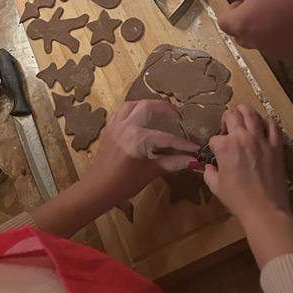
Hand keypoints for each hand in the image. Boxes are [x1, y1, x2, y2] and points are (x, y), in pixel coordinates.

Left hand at [82, 100, 198, 206]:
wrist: (97, 188)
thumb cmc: (123, 183)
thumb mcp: (149, 173)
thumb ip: (171, 163)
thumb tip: (192, 160)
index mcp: (137, 138)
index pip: (166, 137)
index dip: (183, 143)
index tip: (195, 147)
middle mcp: (125, 126)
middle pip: (147, 106)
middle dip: (165, 108)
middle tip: (178, 116)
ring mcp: (115, 125)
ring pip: (132, 104)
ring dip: (147, 105)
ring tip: (160, 112)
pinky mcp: (109, 128)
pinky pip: (122, 111)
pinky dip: (133, 109)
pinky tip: (140, 117)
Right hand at [203, 105, 289, 225]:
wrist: (265, 210)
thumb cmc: (238, 199)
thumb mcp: (216, 186)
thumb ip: (209, 172)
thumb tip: (208, 167)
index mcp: (224, 146)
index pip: (215, 137)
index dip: (214, 145)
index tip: (217, 153)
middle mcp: (241, 137)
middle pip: (232, 115)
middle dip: (226, 119)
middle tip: (227, 127)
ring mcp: (260, 140)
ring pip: (251, 113)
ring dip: (244, 112)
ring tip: (242, 117)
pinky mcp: (276, 146)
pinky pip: (273, 126)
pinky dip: (267, 122)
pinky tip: (263, 126)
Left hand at [218, 0, 292, 60]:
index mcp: (243, 23)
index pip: (224, 22)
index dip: (232, 10)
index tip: (244, 1)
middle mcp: (256, 42)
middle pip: (242, 35)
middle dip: (248, 21)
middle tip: (264, 5)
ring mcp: (276, 52)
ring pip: (262, 42)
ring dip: (266, 29)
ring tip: (284, 12)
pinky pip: (283, 47)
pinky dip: (285, 37)